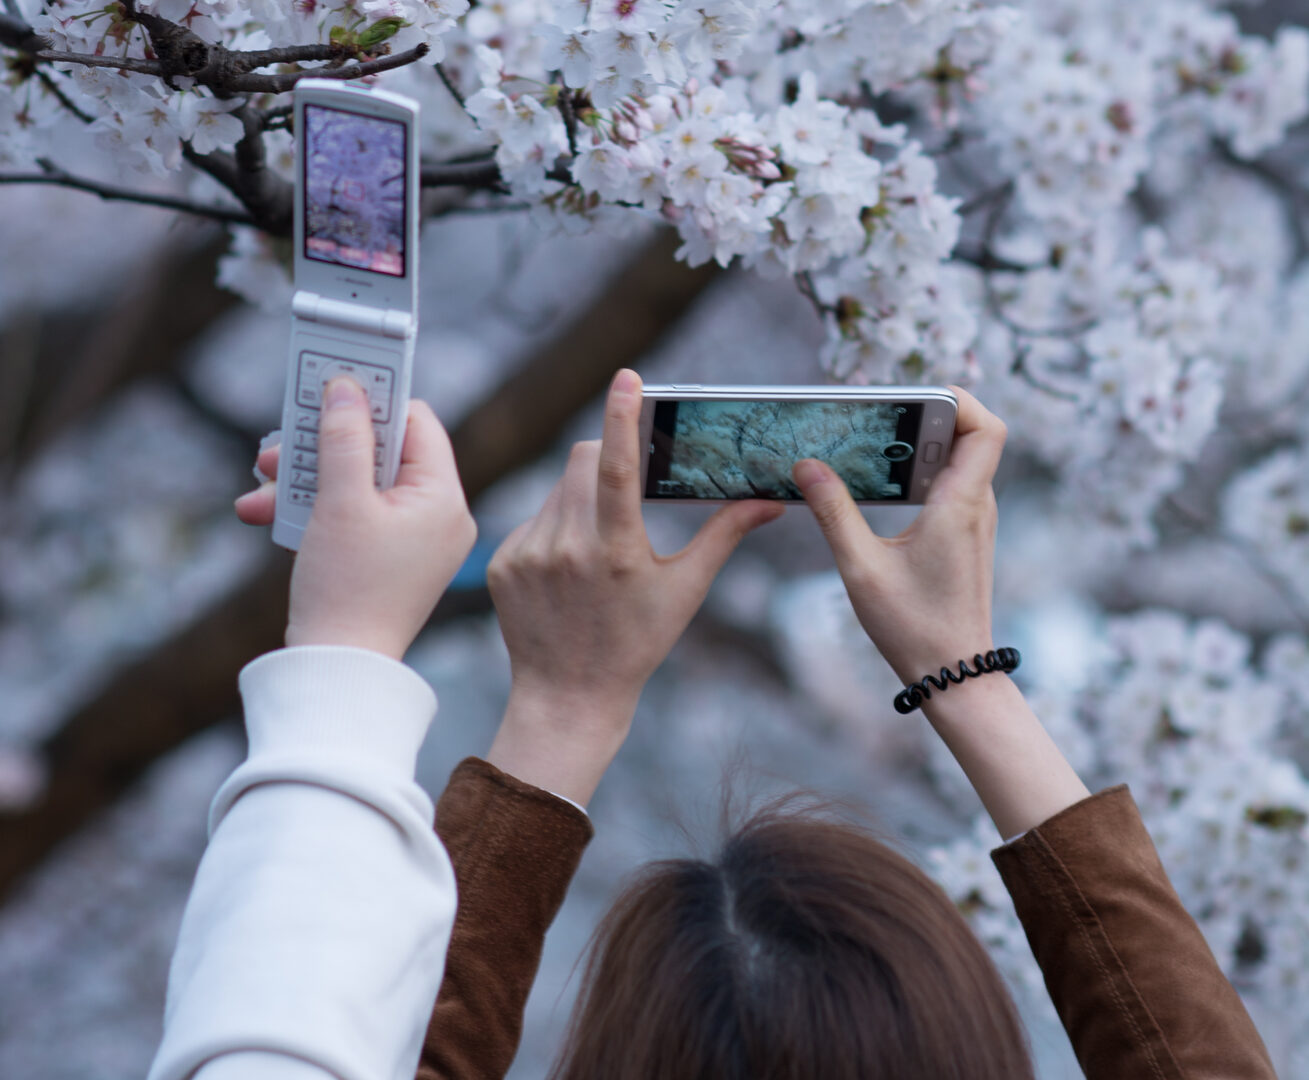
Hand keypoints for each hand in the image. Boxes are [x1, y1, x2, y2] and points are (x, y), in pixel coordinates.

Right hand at [234, 378, 476, 661]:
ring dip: (307, 479)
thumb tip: (347, 386)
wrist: (337, 669)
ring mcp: (417, 539)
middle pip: (381, 451)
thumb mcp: (340, 501)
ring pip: (360, 483)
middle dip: (323, 447)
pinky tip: (266, 512)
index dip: (371, 401)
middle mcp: (440, 516)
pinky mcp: (391, 559)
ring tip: (260, 486)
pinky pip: (356, 515)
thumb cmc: (345, 587)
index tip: (325, 390)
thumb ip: (344, 437)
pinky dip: (315, 510)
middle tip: (274, 449)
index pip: (416, 421)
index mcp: (444, 497)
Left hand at [484, 368, 782, 803]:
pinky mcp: (502, 561)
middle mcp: (566, 547)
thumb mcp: (684, 591)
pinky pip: (534, 517)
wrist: (567, 695)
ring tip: (600, 545)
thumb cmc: (637, 644)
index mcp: (616, 551)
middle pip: (584, 461)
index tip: (627, 376)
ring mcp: (527, 553)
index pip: (618, 467)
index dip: (624, 416)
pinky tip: (569, 567)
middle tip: (629, 488)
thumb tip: (771, 502)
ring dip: (583, 496)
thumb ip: (724, 537)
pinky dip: (556, 525)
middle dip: (609, 457)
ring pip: (558, 488)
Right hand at [792, 386, 1005, 684]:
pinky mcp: (965, 534)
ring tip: (877, 439)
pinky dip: (925, 469)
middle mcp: (977, 505)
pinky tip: (886, 481)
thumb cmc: (912, 626)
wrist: (953, 672)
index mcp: (960, 505)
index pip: (987, 427)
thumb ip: (833, 511)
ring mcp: (975, 520)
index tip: (912, 395)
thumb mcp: (860, 567)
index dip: (959, 398)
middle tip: (881, 414)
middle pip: (973, 433)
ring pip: (963, 458)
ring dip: (926, 442)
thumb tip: (806, 465)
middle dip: (930, 413)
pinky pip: (954, 483)